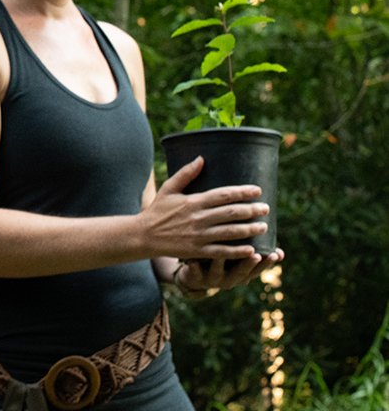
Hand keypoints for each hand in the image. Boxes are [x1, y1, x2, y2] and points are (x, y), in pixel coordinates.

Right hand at [144, 156, 270, 259]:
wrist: (144, 235)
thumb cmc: (157, 210)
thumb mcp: (169, 189)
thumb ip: (185, 174)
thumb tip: (202, 158)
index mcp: (193, 202)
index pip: (223, 195)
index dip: (242, 192)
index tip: (258, 190)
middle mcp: (198, 218)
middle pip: (231, 213)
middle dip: (252, 210)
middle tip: (266, 209)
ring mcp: (199, 235)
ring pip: (230, 232)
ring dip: (250, 229)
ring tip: (263, 227)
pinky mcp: (198, 250)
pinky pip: (221, 252)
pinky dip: (237, 252)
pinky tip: (251, 250)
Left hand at [176, 247, 284, 297]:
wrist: (194, 278)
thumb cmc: (222, 262)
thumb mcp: (238, 258)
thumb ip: (253, 249)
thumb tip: (280, 248)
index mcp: (241, 273)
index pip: (258, 269)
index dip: (267, 263)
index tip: (276, 254)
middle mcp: (229, 278)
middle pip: (241, 272)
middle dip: (248, 264)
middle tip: (256, 254)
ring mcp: (212, 278)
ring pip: (217, 271)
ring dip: (220, 263)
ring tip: (222, 255)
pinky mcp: (195, 277)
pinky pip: (194, 272)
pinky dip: (194, 267)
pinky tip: (192, 261)